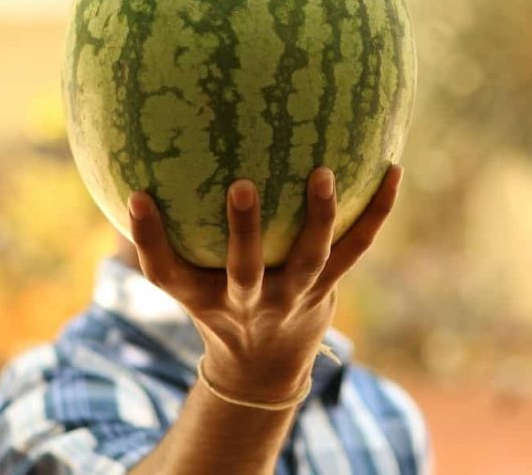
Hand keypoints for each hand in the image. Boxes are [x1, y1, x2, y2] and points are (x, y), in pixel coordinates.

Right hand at [128, 165, 402, 402]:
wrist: (263, 366)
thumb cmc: (216, 304)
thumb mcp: (186, 280)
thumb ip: (167, 235)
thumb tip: (142, 166)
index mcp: (204, 297)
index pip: (166, 273)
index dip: (149, 238)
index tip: (137, 196)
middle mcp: (248, 301)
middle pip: (244, 269)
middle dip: (244, 231)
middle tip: (243, 187)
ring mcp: (294, 296)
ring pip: (308, 259)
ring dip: (318, 218)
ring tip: (323, 174)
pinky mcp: (327, 287)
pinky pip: (356, 248)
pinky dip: (377, 211)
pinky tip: (393, 170)